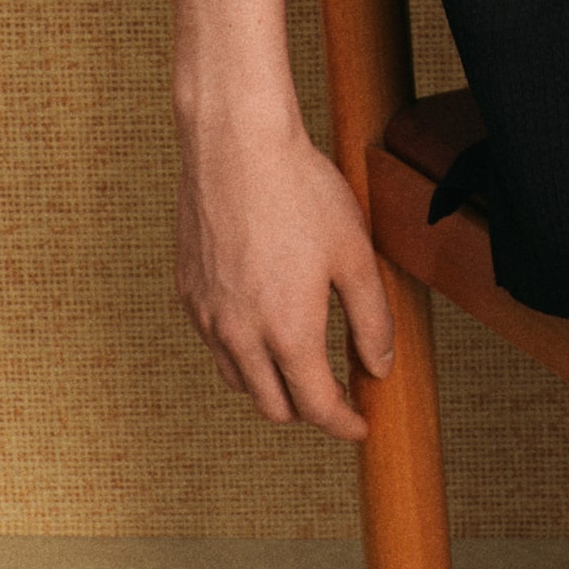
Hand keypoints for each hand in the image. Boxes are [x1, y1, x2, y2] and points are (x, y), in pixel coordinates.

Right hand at [175, 113, 394, 442]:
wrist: (238, 145)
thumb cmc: (300, 191)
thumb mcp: (354, 253)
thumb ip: (371, 318)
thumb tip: (380, 366)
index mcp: (287, 332)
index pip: (316, 406)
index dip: (343, 422)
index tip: (360, 423)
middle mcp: (240, 336)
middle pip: (272, 406)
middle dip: (307, 410)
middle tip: (333, 392)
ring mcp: (207, 317)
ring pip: (238, 380)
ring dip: (269, 385)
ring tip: (298, 361)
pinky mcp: (188, 293)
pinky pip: (214, 344)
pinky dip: (240, 352)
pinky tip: (260, 323)